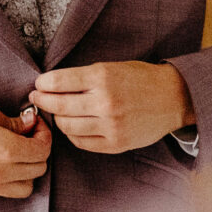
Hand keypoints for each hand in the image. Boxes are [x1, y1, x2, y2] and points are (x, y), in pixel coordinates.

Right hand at [0, 97, 52, 197]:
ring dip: (29, 170)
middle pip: (39, 168)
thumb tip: (30, 123)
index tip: (36, 124)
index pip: (42, 150)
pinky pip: (8, 192)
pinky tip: (5, 163)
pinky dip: (15, 180)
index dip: (45, 135)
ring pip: (28, 186)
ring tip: (19, 152)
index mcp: (4, 150)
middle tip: (29, 135)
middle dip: (39, 150)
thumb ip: (13, 121)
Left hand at [30, 61, 191, 154]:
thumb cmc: (142, 79)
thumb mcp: (113, 67)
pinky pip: (81, 142)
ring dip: (57, 118)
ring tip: (57, 112)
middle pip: (58, 105)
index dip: (43, 83)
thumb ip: (84, 77)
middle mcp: (105, 102)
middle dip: (42, 101)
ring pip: (67, 126)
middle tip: (37, 97)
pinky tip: (73, 125)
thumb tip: (51, 85)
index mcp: (103, 77)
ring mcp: (110, 125)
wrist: (174, 98)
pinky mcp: (115, 143)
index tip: (39, 84)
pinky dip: (72, 134)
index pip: (58, 82)